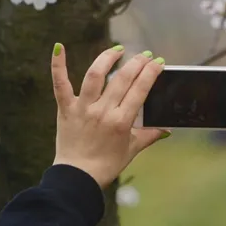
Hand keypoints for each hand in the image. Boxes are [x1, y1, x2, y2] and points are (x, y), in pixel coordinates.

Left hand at [50, 44, 169, 188]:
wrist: (77, 178)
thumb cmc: (107, 164)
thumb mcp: (133, 149)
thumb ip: (150, 135)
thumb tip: (167, 129)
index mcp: (122, 121)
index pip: (140, 89)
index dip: (151, 72)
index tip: (158, 62)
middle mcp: (103, 111)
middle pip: (122, 78)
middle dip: (137, 63)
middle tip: (145, 54)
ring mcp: (83, 108)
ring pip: (95, 75)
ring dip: (108, 58)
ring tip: (118, 49)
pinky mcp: (66, 108)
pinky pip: (61, 84)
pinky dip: (58, 65)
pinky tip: (59, 47)